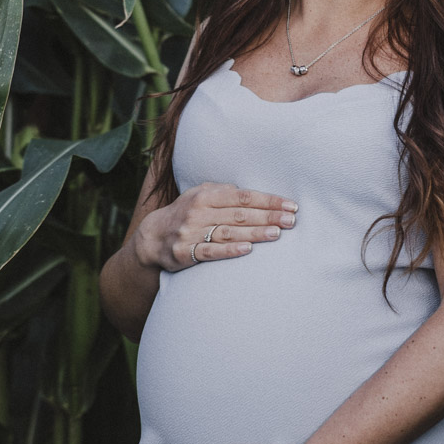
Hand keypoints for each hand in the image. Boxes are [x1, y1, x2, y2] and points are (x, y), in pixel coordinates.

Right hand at [135, 183, 297, 271]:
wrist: (153, 237)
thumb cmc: (186, 213)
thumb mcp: (200, 195)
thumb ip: (224, 191)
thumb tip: (250, 191)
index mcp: (206, 195)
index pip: (243, 196)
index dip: (268, 200)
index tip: (290, 205)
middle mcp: (199, 211)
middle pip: (240, 214)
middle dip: (268, 216)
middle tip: (291, 220)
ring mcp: (191, 232)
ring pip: (229, 232)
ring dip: (255, 233)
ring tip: (277, 234)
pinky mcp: (185, 252)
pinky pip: (210, 251)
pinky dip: (229, 250)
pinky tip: (248, 250)